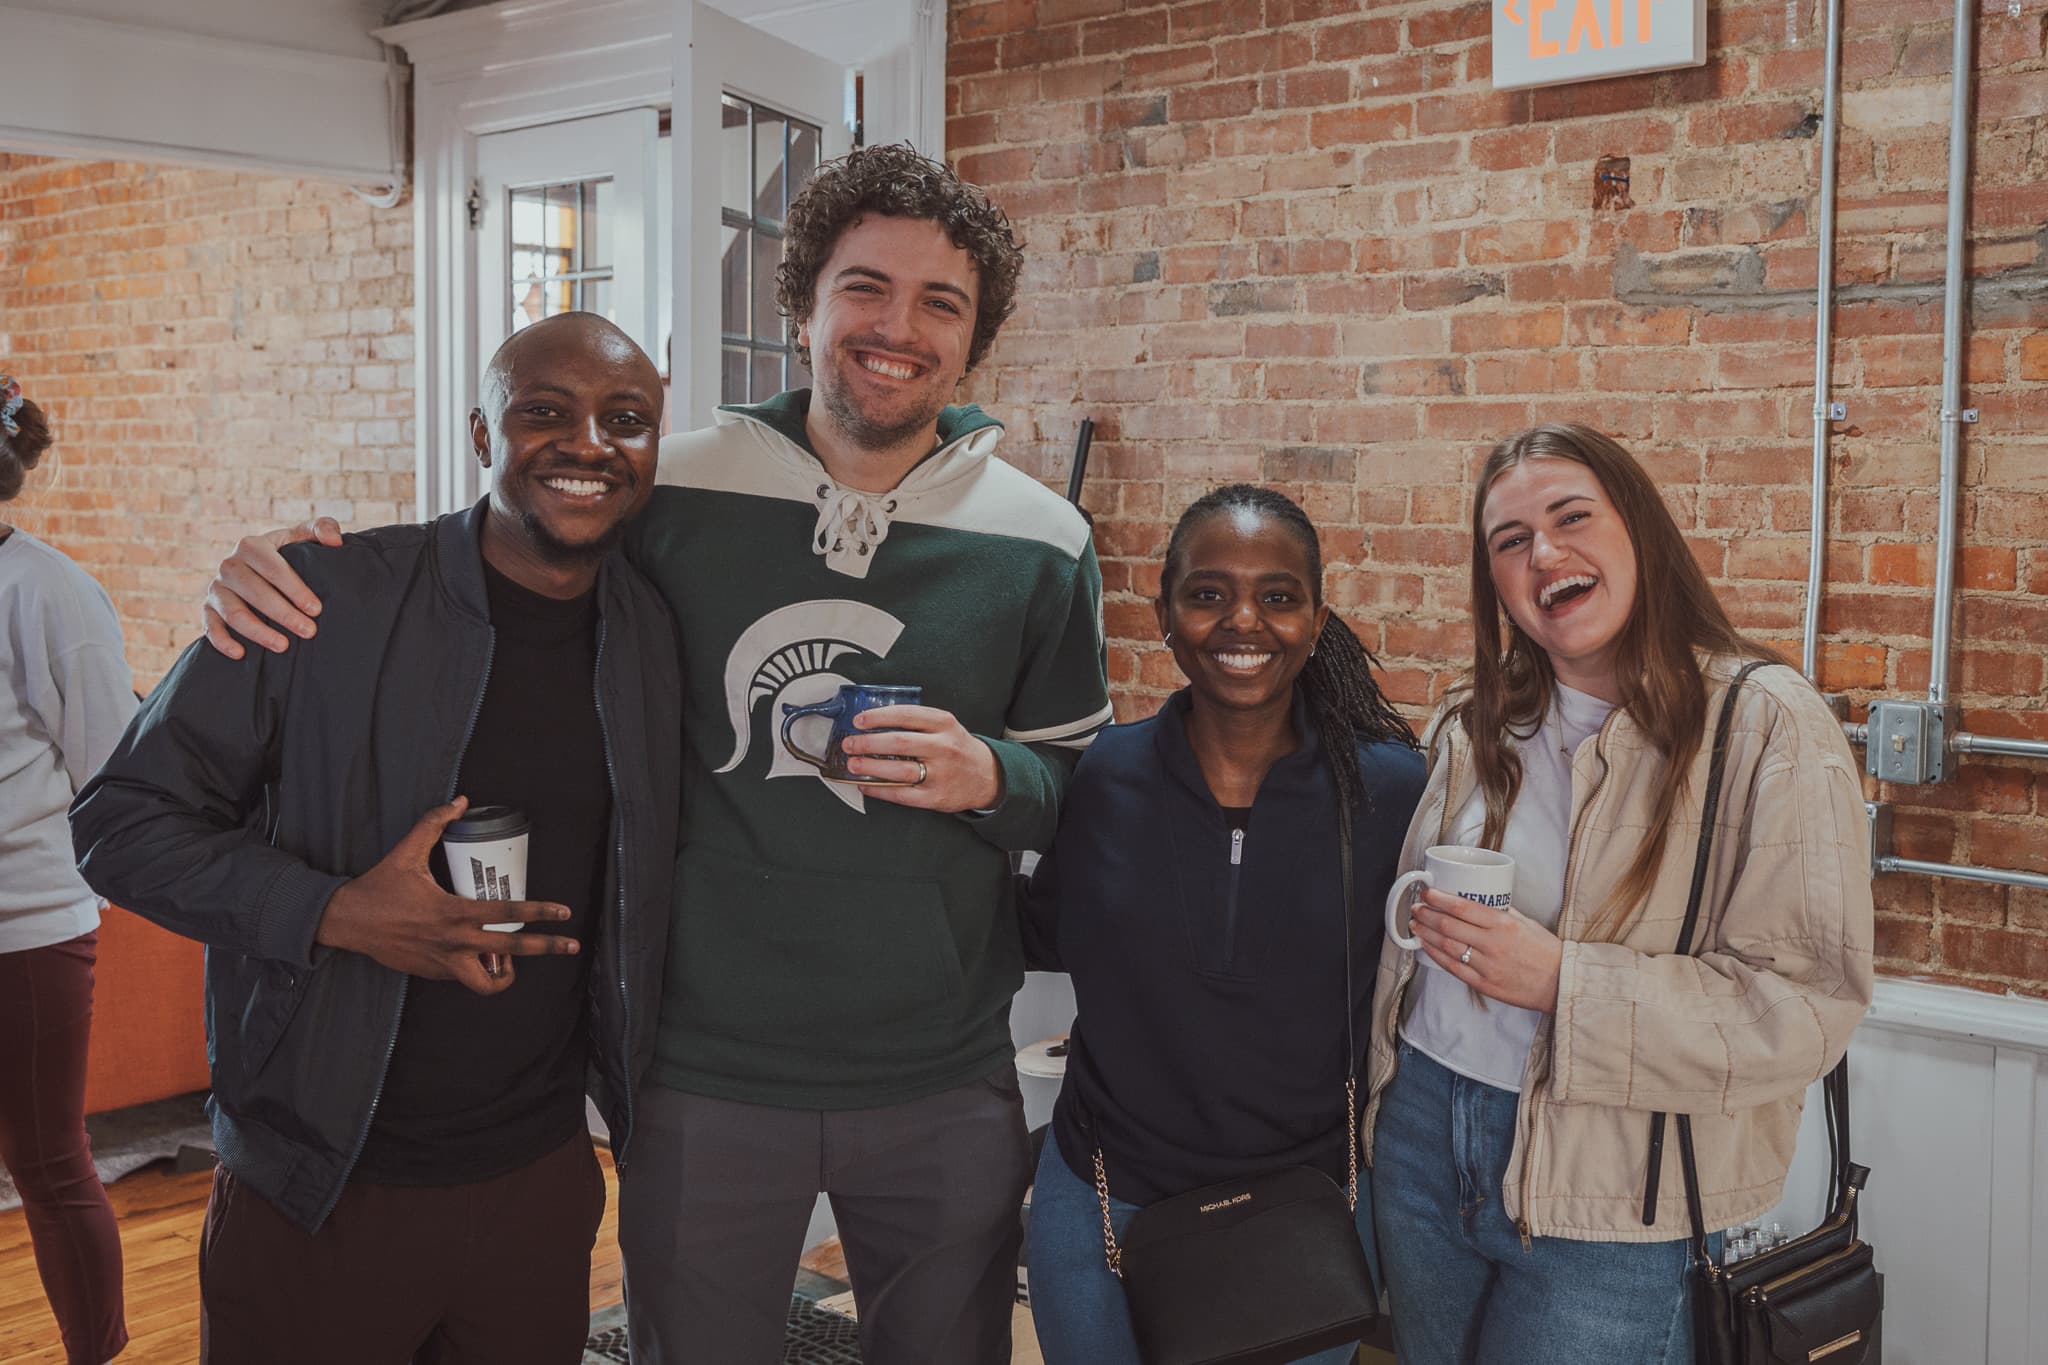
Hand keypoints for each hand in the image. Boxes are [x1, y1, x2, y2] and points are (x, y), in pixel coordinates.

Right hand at [203, 517, 341, 658]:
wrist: (256, 568)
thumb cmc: (286, 554)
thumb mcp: (301, 537)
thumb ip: (321, 528)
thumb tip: (335, 541)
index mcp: (252, 545)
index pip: (273, 568)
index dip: (294, 589)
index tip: (316, 609)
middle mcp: (229, 565)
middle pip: (255, 593)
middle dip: (283, 614)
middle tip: (310, 631)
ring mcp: (216, 588)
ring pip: (234, 613)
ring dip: (258, 632)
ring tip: (284, 646)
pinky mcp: (208, 608)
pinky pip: (210, 626)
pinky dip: (222, 641)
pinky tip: (241, 654)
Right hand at [314, 797, 578, 995]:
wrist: (347, 923)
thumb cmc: (379, 887)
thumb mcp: (406, 852)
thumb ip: (433, 824)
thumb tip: (459, 801)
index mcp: (453, 911)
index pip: (507, 912)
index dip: (540, 912)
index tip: (564, 913)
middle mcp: (454, 940)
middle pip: (511, 951)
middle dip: (546, 948)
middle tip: (570, 944)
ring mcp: (444, 962)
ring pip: (488, 982)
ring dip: (507, 974)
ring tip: (515, 961)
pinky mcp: (433, 973)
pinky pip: (465, 978)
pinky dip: (479, 970)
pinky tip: (482, 956)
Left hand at [838, 705, 1002, 812]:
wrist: (986, 776)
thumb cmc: (958, 748)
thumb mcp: (945, 726)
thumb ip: (917, 722)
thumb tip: (875, 721)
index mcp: (944, 724)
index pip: (907, 716)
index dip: (879, 717)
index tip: (859, 720)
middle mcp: (944, 747)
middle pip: (899, 742)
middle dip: (868, 743)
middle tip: (850, 743)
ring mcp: (940, 774)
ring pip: (900, 770)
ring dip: (871, 767)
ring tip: (853, 764)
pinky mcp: (935, 797)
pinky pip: (902, 794)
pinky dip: (880, 790)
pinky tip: (867, 784)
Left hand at [1409, 887, 1563, 1013]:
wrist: (1561, 984)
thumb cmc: (1546, 952)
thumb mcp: (1527, 923)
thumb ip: (1501, 912)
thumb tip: (1480, 900)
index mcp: (1504, 924)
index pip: (1463, 907)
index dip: (1439, 899)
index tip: (1427, 892)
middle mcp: (1493, 944)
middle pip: (1448, 925)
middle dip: (1426, 914)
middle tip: (1416, 907)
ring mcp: (1487, 966)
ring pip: (1446, 946)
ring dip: (1426, 933)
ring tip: (1415, 924)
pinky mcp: (1483, 984)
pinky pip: (1453, 968)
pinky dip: (1435, 955)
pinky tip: (1426, 946)